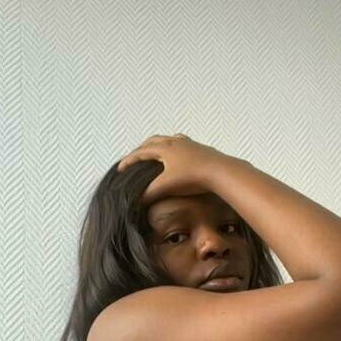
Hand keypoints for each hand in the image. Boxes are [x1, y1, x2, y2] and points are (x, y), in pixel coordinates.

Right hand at [115, 133, 229, 206]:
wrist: (220, 172)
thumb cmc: (192, 178)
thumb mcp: (167, 186)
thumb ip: (150, 193)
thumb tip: (138, 201)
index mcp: (163, 148)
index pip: (140, 153)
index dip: (128, 161)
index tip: (120, 169)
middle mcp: (174, 142)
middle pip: (152, 141)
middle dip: (140, 150)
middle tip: (134, 158)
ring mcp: (188, 144)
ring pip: (167, 140)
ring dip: (157, 145)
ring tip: (153, 152)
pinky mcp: (199, 148)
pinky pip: (181, 143)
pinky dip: (173, 147)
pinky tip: (177, 154)